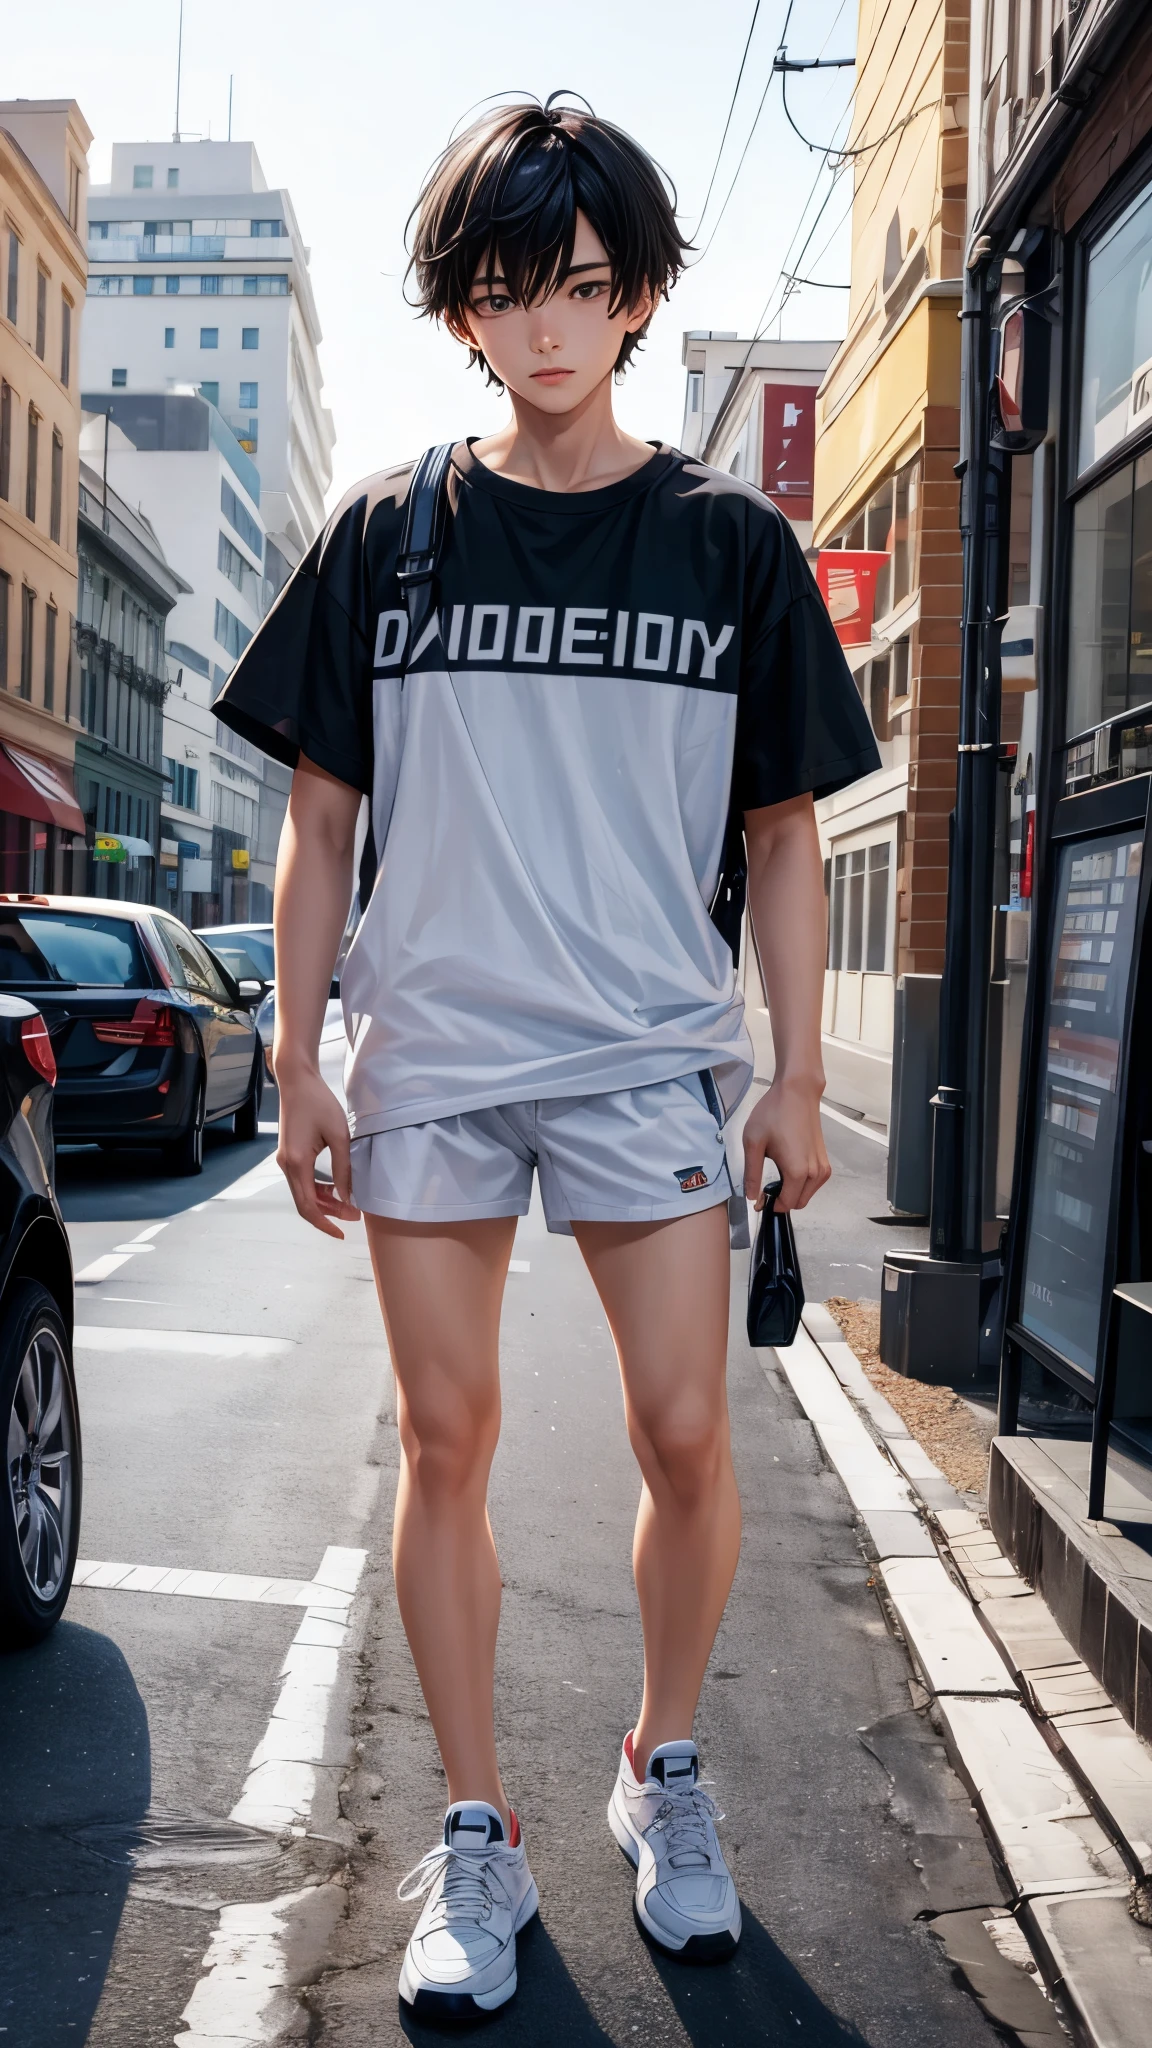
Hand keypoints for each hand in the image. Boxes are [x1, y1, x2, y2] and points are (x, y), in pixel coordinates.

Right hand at [275, 1064, 360, 1238]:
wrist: (297, 1081)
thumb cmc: (318, 1103)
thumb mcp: (339, 1135)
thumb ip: (343, 1168)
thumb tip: (347, 1197)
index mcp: (297, 1163)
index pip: (308, 1206)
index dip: (325, 1223)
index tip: (342, 1233)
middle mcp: (286, 1166)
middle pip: (305, 1203)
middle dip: (328, 1214)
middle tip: (354, 1216)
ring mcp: (286, 1161)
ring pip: (303, 1193)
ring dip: (324, 1202)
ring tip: (349, 1204)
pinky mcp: (289, 1155)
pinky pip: (302, 1181)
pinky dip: (318, 1189)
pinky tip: (335, 1189)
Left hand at [742, 1078, 830, 1212]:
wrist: (797, 1093)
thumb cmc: (774, 1114)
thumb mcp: (754, 1143)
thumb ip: (752, 1174)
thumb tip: (752, 1197)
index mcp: (797, 1172)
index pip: (785, 1205)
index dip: (770, 1205)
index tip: (758, 1198)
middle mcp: (815, 1174)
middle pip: (797, 1203)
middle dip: (781, 1200)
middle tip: (764, 1185)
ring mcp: (823, 1168)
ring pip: (806, 1195)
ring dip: (791, 1192)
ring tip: (775, 1172)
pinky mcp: (825, 1161)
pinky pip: (813, 1184)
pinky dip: (801, 1183)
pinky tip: (788, 1166)